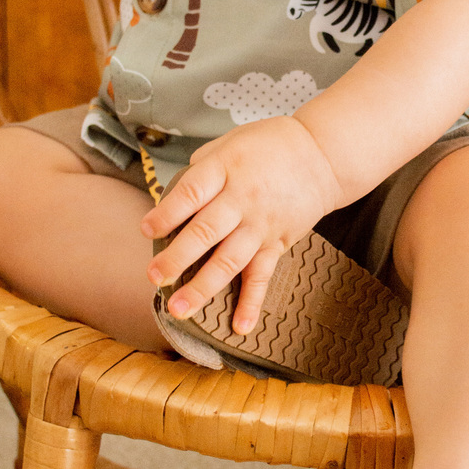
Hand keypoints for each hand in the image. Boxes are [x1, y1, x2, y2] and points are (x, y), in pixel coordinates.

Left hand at [143, 117, 343, 334]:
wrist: (322, 155)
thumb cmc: (268, 146)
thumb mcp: (229, 142)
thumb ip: (200, 169)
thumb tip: (169, 200)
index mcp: (225, 169)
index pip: (191, 193)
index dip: (167, 213)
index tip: (146, 230)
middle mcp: (242, 199)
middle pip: (206, 231)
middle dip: (177, 258)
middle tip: (155, 277)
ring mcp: (261, 224)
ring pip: (229, 260)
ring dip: (203, 287)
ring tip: (180, 309)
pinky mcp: (277, 242)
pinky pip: (262, 276)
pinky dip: (252, 303)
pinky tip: (239, 326)